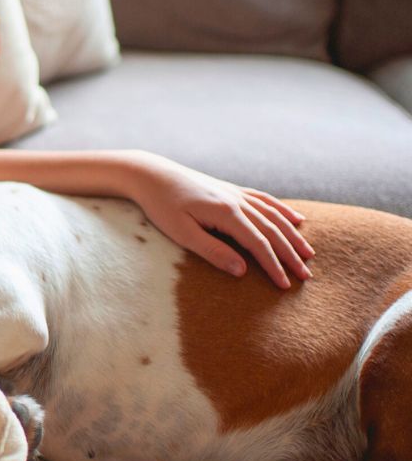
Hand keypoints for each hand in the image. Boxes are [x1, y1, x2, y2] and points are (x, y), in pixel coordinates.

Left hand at [123, 152, 313, 288]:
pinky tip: (297, 219)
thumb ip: (212, 251)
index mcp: (226, 213)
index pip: (258, 244)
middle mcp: (237, 201)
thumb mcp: (182, 233)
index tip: (285, 285)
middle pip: (272, 230)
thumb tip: (243, 271)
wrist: (152, 174)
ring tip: (309, 254)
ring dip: (293, 235)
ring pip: (274, 215)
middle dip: (291, 255)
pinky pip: (265, 200)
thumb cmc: (162, 206)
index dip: (274, 266)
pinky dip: (283, 210)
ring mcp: (236, 193)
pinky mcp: (231, 190)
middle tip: (306, 276)